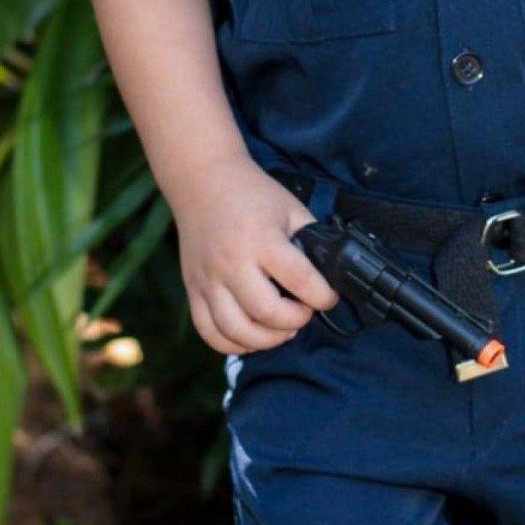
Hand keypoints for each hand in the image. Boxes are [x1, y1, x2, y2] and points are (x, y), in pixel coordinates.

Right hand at [173, 153, 340, 354]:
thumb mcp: (290, 208)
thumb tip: (332, 273)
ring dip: (267, 340)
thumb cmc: (251, 194)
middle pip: (267, 313)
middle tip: (304, 311)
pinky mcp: (192, 290)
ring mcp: (208, 279)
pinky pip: (210, 333)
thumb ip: (311, 239)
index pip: (300, 280)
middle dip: (296, 320)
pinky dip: (233, 344)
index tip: (328, 297)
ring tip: (282, 328)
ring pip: (236, 331)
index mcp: (261, 238)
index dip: (323, 296)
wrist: (202, 180)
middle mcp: (231, 262)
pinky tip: (252, 335)